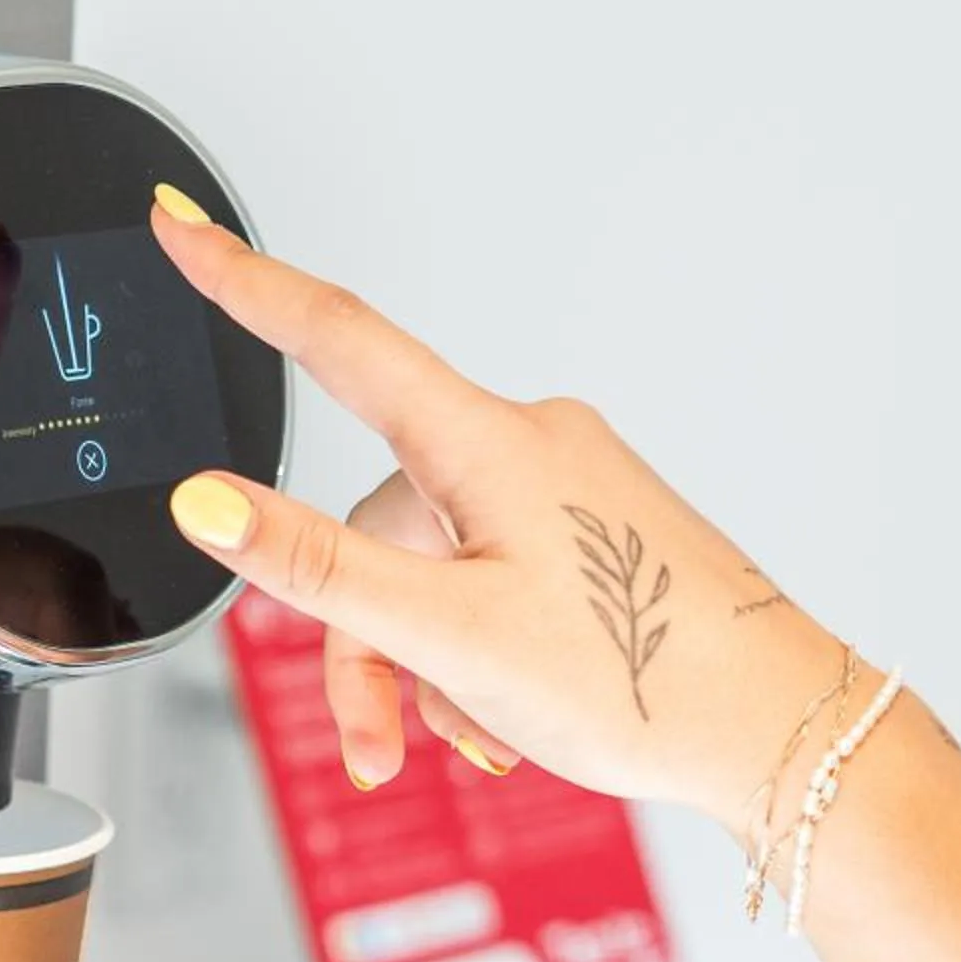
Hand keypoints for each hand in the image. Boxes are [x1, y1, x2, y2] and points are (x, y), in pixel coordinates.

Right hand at [150, 186, 844, 829]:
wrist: (780, 731)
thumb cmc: (645, 683)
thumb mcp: (449, 634)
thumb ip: (315, 567)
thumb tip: (206, 501)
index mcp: (487, 445)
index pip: (334, 338)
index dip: (242, 281)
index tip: (180, 220)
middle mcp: (526, 444)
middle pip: (372, 519)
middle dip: (360, 635)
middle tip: (379, 741)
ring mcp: (561, 487)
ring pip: (423, 562)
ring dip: (415, 661)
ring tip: (457, 739)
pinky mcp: (587, 531)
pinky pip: (479, 575)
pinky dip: (466, 649)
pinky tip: (499, 716)